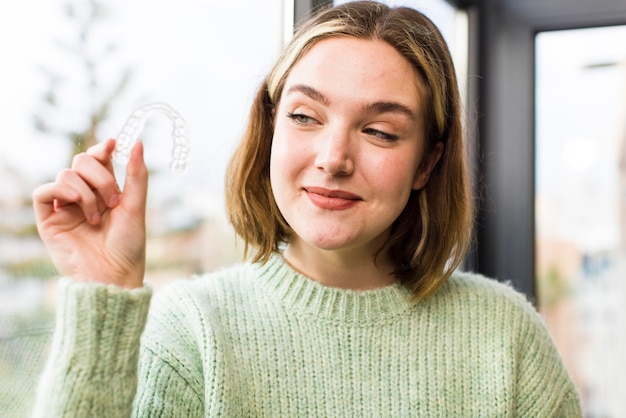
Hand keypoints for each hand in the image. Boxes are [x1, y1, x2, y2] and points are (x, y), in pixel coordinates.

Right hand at [32, 139, 148, 287]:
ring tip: (98, 217)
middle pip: (80, 162)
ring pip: (65, 175)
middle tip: (113, 200)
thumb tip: (138, 142)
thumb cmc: (128, 245)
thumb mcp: (136, 206)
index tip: (113, 144)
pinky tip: (77, 203)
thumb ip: (136, 175)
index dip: (103, 149)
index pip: (98, 159)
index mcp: (105, 191)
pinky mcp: (48, 220)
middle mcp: (84, 196)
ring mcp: (65, 207)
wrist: (113, 276)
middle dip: (99, 175)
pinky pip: (43, 192)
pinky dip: (60, 191)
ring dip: (86, 192)